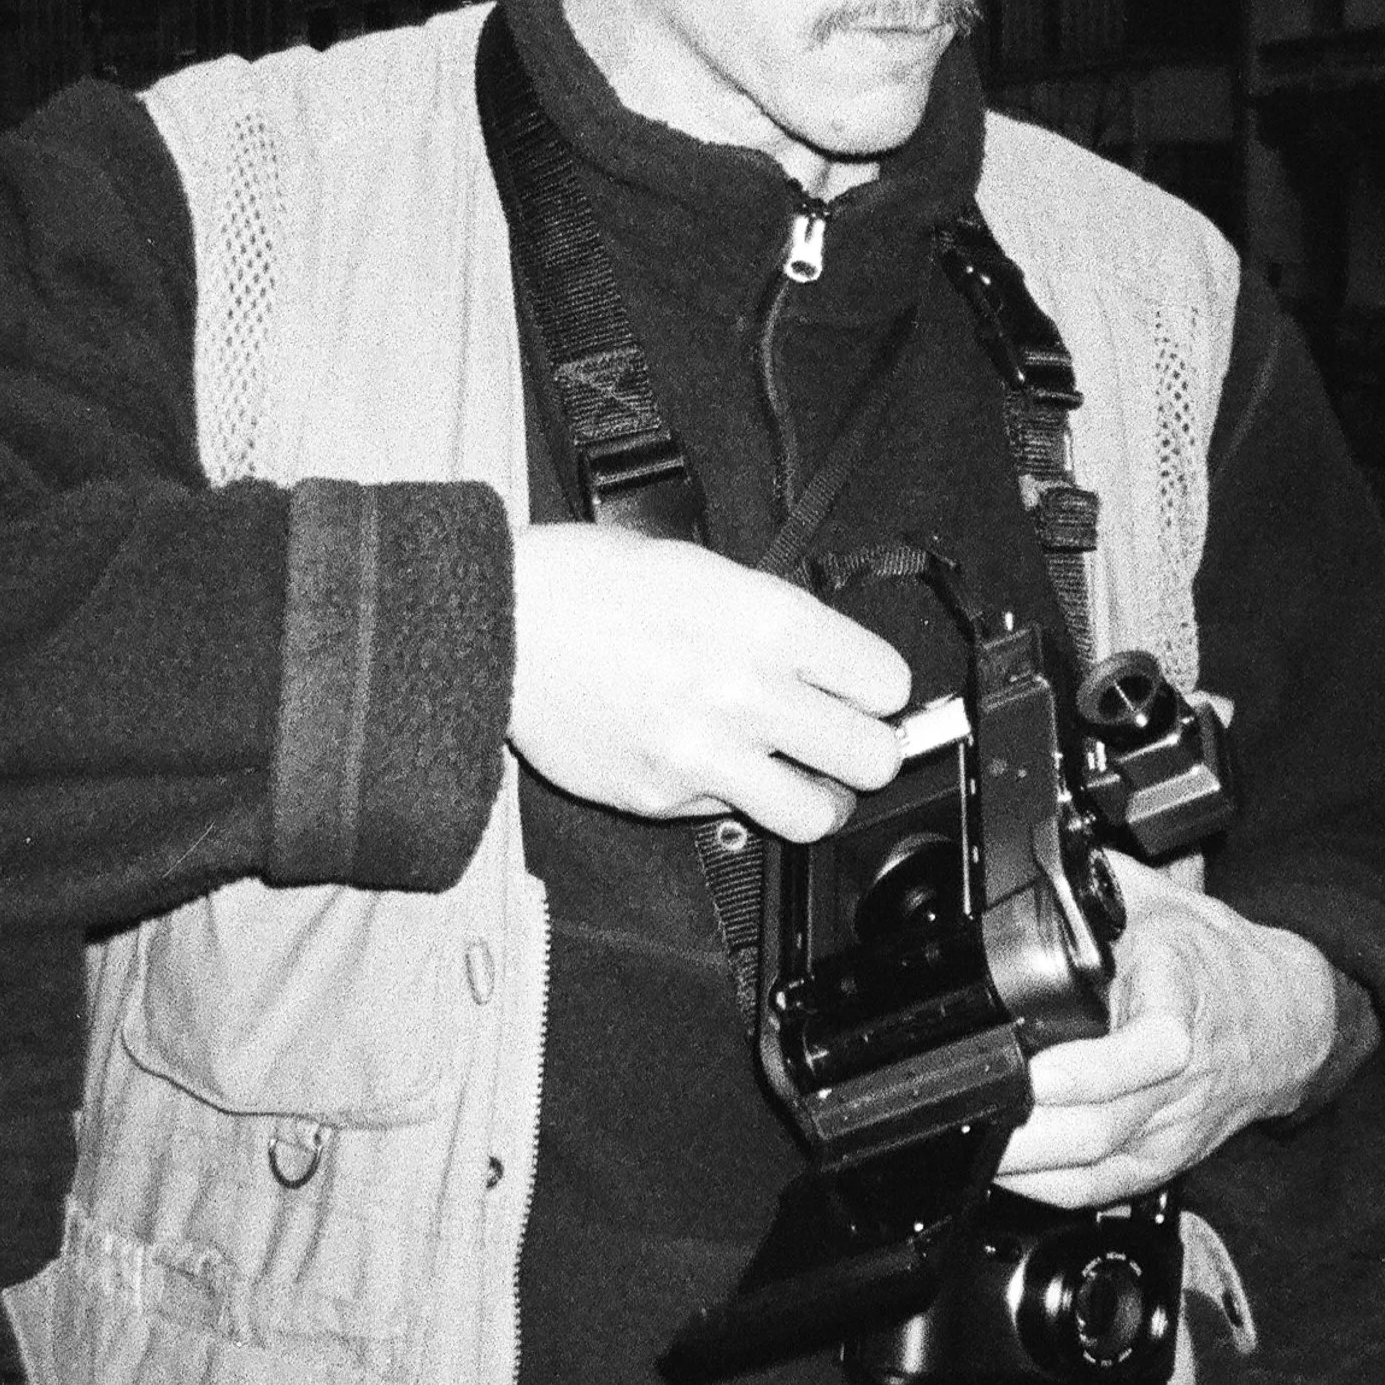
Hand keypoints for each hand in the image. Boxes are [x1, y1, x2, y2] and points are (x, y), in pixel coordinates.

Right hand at [509, 523, 911, 841]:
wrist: (498, 624)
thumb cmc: (589, 583)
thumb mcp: (702, 569)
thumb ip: (774, 621)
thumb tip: (831, 664)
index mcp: (769, 622)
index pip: (886, 684)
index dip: (878, 689)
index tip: (863, 691)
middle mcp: (748, 692)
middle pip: (873, 756)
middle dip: (865, 748)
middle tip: (841, 738)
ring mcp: (705, 754)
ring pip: (816, 814)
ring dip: (814, 796)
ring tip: (795, 776)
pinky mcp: (661, 797)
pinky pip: (729, 815)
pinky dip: (728, 796)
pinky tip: (702, 759)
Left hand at [997, 867, 1339, 1206]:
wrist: (1282, 1015)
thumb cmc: (1213, 956)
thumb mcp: (1156, 898)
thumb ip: (1091, 881)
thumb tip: (1027, 859)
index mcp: (1181, 998)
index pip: (1156, 1047)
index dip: (1092, 1071)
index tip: (1036, 1072)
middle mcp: (1183, 1074)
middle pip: (1109, 1125)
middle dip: (1032, 1130)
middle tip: (974, 1110)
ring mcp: (1175, 1125)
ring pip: (1100, 1166)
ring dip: (1030, 1163)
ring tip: (976, 1141)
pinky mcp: (1166, 1160)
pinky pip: (1103, 1189)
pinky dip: (1049, 1188)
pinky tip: (1009, 1169)